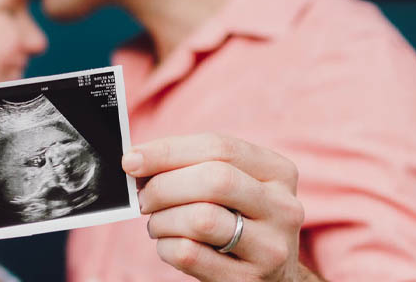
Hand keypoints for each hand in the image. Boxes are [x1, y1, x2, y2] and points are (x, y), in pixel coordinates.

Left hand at [123, 134, 321, 281]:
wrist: (273, 279)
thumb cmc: (239, 221)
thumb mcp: (235, 189)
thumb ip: (195, 167)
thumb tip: (137, 161)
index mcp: (278, 172)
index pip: (220, 148)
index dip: (169, 151)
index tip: (131, 160)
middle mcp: (283, 208)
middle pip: (214, 180)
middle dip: (164, 186)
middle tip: (143, 198)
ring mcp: (271, 247)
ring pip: (201, 219)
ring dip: (163, 220)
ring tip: (157, 224)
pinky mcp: (249, 279)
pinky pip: (190, 254)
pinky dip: (166, 247)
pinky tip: (168, 245)